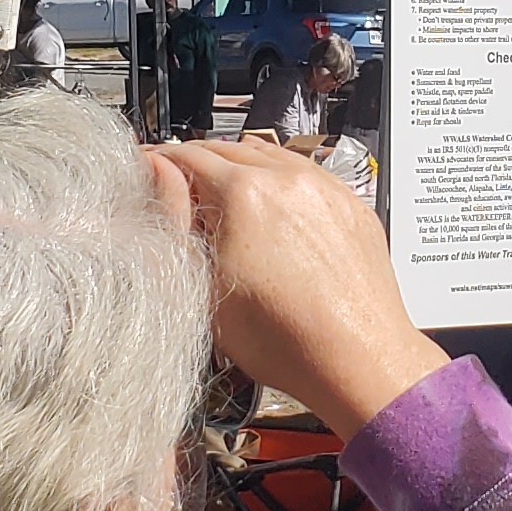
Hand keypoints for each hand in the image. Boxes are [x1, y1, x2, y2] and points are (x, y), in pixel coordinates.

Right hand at [150, 139, 449, 437]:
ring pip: (271, 156)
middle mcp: (288, 179)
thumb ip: (176, 222)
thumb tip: (160, 173)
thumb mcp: (205, 289)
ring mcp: (325, 188)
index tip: (152, 170)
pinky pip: (308, 174)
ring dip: (241, 166)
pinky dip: (282, 179)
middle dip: (199, 161)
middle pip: (229, 149)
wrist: (359, 361)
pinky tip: (272, 205)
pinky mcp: (351, 204)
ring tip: (224, 194)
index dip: (162, 161)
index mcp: (244, 194)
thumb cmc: (287, 341)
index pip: (189, 155)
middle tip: (182, 184)